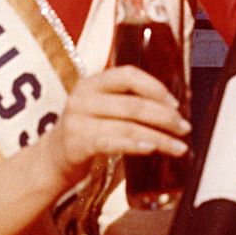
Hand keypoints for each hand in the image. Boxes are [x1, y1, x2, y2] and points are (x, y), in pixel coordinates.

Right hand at [40, 65, 189, 185]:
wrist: (51, 160)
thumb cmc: (86, 133)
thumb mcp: (101, 109)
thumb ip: (127, 103)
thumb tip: (173, 109)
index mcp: (92, 83)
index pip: (128, 75)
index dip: (155, 87)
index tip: (176, 103)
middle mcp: (83, 98)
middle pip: (133, 104)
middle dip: (165, 117)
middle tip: (184, 128)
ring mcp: (78, 120)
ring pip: (128, 126)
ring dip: (159, 137)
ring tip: (178, 147)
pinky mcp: (76, 144)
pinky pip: (112, 142)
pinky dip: (136, 145)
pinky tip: (152, 149)